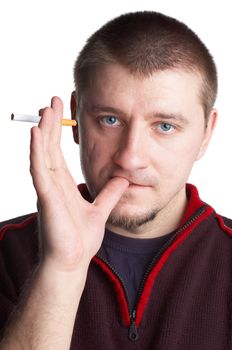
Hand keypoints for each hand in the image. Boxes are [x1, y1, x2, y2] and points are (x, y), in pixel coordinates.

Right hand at [30, 96, 128, 270]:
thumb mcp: (100, 210)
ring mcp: (48, 189)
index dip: (59, 132)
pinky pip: (39, 170)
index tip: (63, 112)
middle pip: (49, 147)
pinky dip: (37, 151)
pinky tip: (36, 134)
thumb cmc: (80, 240)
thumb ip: (110, 194)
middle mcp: (53, 183)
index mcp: (64, 185)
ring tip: (46, 110)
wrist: (73, 261)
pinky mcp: (46, 198)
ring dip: (43, 131)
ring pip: (42, 153)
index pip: (58, 152)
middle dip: (51, 123)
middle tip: (54, 101)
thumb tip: (122, 179)